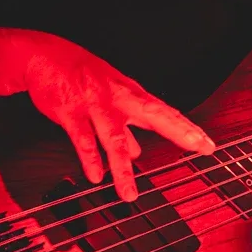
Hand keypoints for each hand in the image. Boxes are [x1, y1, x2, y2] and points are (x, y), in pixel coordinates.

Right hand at [14, 32, 213, 200]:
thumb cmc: (81, 76)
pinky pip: (83, 140)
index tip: (208, 145)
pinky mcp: (70, 112)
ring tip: (130, 194)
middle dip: (180, 132)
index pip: (166, 113)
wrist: (43, 56)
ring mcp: (95, 104)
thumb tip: (139, 152)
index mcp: (131, 95)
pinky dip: (90, 159)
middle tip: (199, 148)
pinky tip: (96, 176)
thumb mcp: (110, 97)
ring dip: (123, 169)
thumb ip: (127, 126)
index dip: (188, 129)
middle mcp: (119, 98)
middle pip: (155, 115)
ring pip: (115, 138)